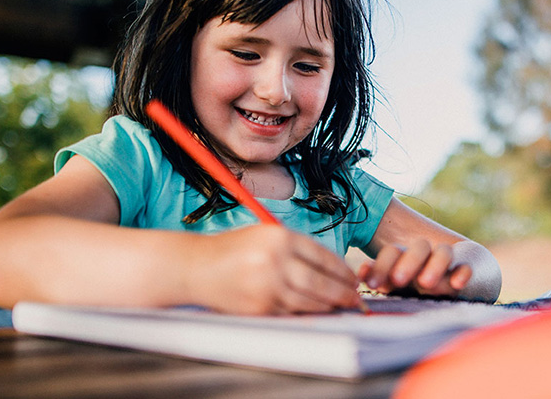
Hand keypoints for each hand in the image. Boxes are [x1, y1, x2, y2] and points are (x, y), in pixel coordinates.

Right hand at [187, 224, 361, 314]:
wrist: (196, 267)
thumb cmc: (232, 250)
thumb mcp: (264, 236)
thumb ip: (294, 249)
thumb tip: (331, 268)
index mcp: (278, 237)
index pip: (322, 256)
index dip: (341, 269)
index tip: (352, 278)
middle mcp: (274, 260)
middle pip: (320, 281)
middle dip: (342, 292)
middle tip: (354, 298)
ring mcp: (266, 286)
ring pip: (309, 301)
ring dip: (329, 306)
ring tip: (340, 306)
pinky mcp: (259, 307)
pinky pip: (291, 313)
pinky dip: (306, 314)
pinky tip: (316, 312)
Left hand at [358, 240, 471, 297]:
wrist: (459, 279)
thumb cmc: (418, 287)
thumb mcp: (398, 287)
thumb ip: (381, 280)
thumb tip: (358, 277)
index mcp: (405, 259)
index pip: (392, 253)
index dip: (380, 266)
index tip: (371, 284)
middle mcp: (426, 257)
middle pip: (418, 248)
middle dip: (407, 263)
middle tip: (398, 280)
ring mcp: (448, 263)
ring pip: (443, 252)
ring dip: (435, 265)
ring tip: (425, 283)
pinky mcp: (469, 269)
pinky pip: (467, 267)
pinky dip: (463, 273)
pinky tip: (458, 284)